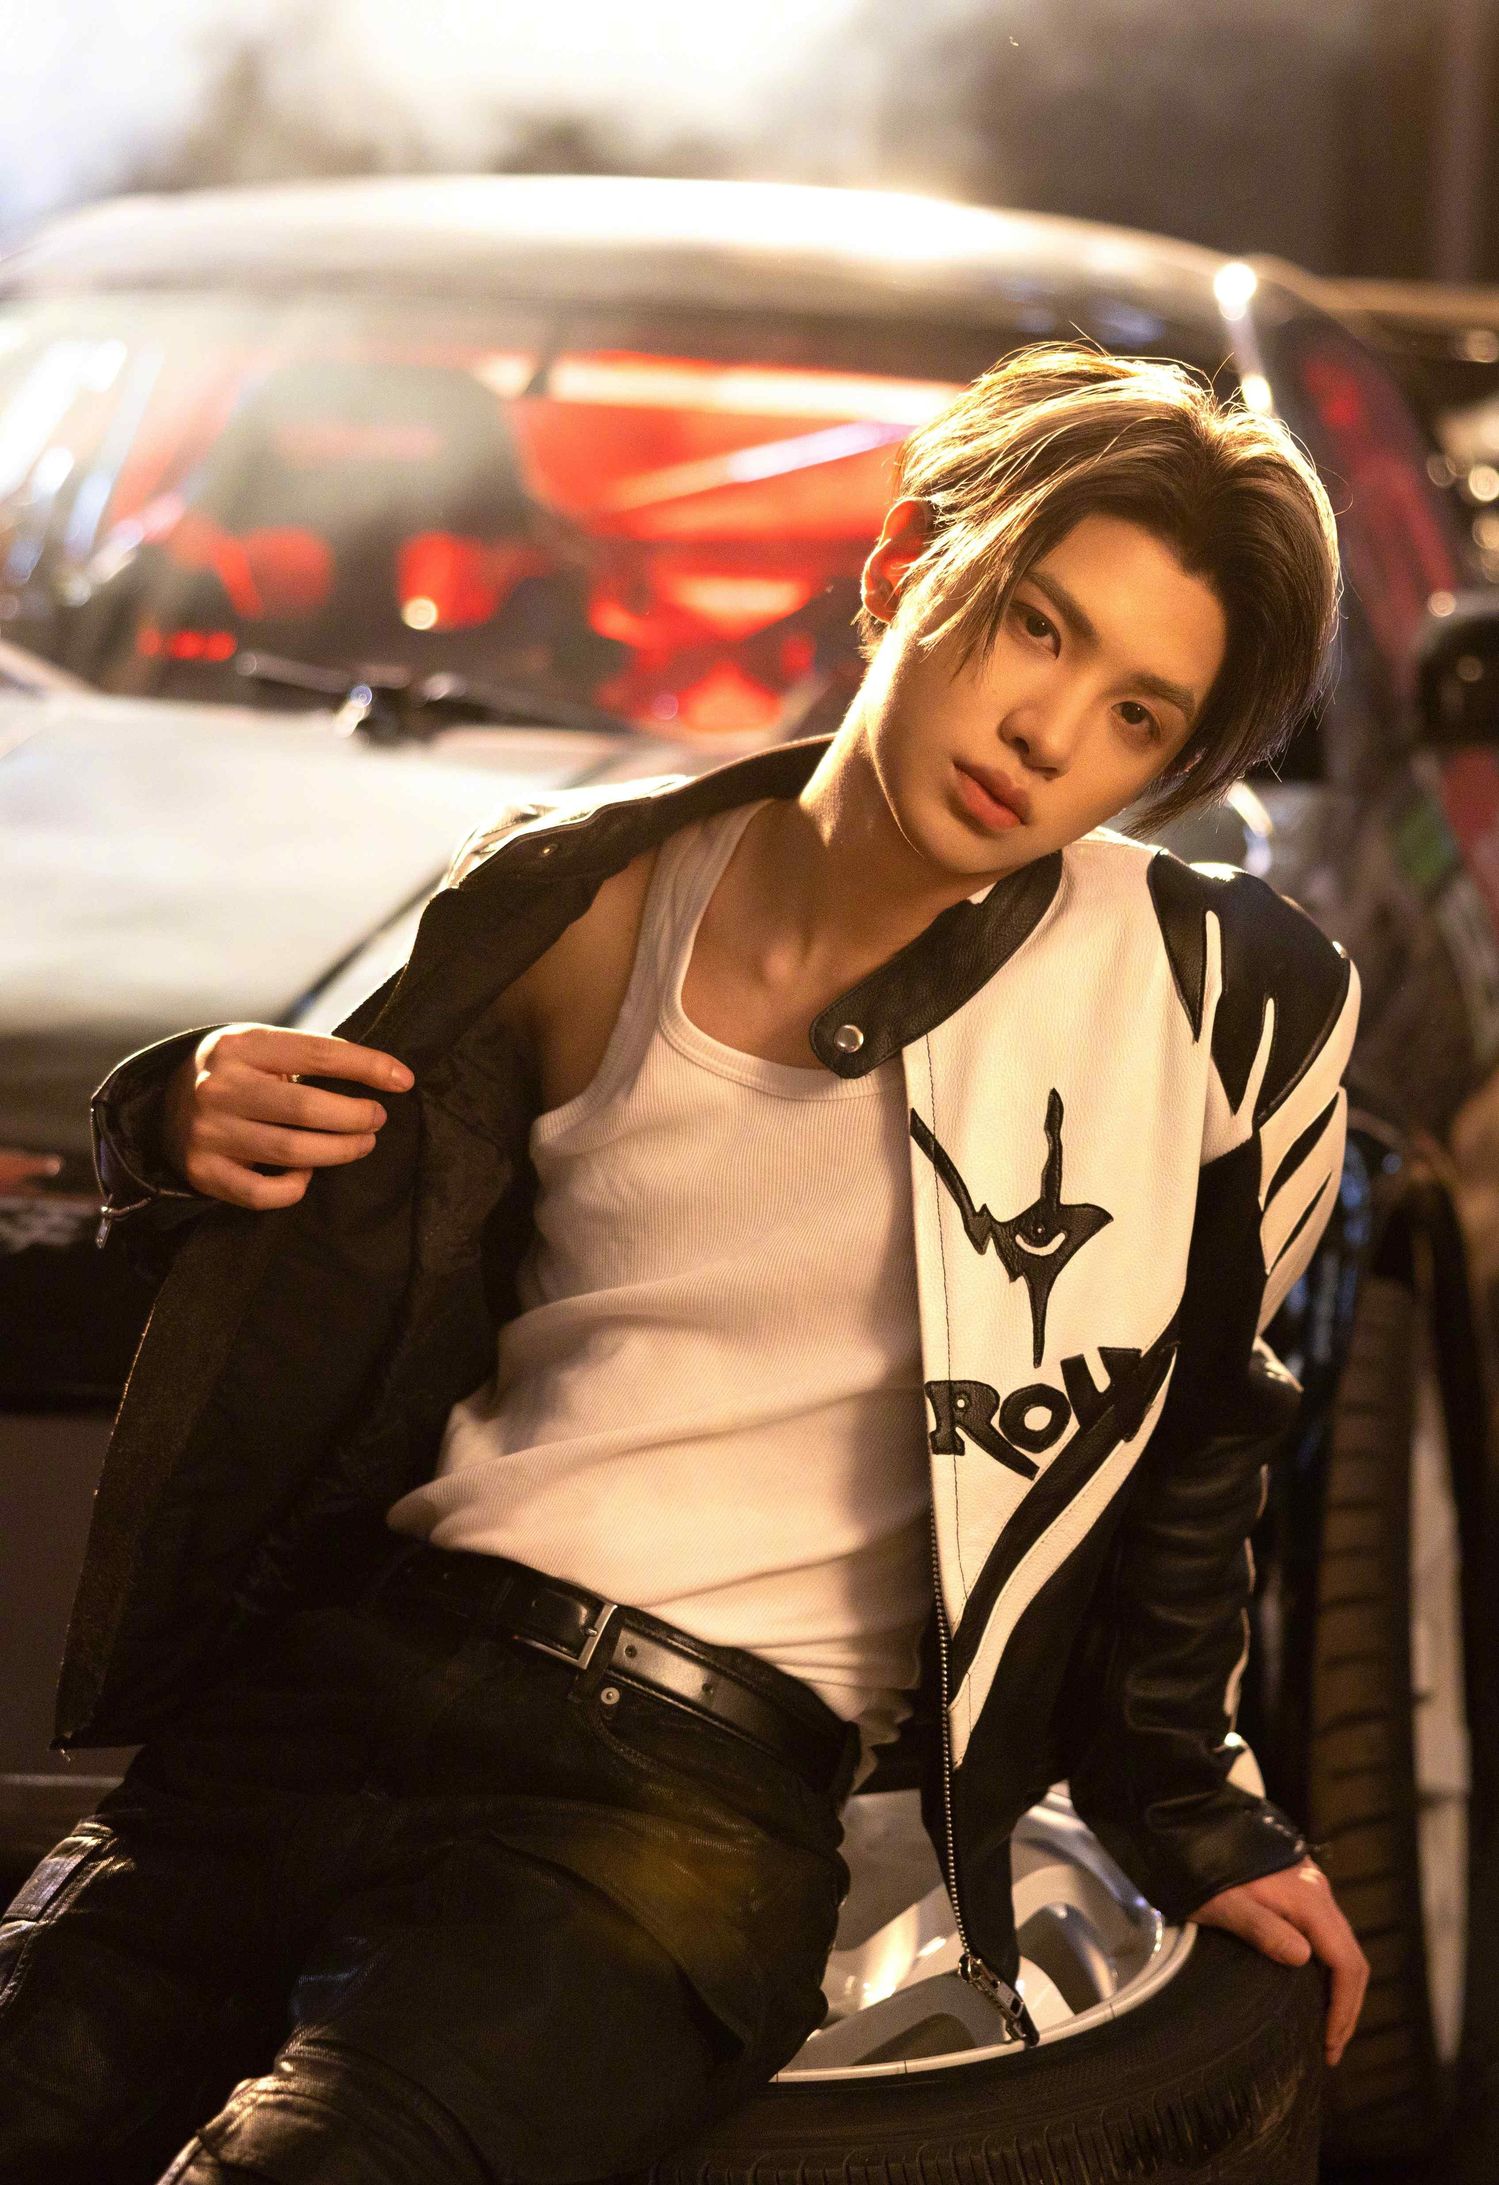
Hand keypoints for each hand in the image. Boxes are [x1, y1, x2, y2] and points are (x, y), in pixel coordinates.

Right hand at [161, 1024, 413, 1210]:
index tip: (403, 1080)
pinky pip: (263, 1193)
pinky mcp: (204, 1172)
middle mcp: (219, 1087)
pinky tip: (305, 1173)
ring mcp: (208, 1132)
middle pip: (307, 1108)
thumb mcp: (263, 1048)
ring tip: (361, 1143)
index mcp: (240, 1045)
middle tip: (377, 1119)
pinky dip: (295, 1187)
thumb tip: (386, 1075)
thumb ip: (311, 1057)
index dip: (367, 1066)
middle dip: (356, 1116)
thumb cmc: (237, 1073)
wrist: (166, 1103)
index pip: (318, 1054)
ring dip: (339, 1151)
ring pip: (292, 1152)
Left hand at [1188, 1859, 1368, 2066]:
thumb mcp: (1225, 1904)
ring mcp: (1310, 1888)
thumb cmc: (1203, 1866)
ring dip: (1339, 1989)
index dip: (1343, 2008)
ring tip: (1325, 2027)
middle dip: (1346, 2006)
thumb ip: (1262, 1930)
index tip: (1330, 2044)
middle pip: (1351, 1957)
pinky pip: (1326, 1936)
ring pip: (1341, 1946)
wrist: (1193, 1823)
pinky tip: (1312, 1988)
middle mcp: (1318, 1893)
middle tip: (1331, 2047)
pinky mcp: (1298, 1889)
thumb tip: (1303, 1959)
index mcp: (1309, 1900)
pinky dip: (1328, 1968)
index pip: (1345, 1962)